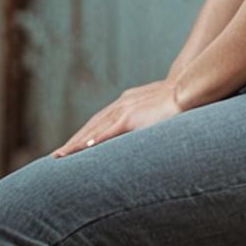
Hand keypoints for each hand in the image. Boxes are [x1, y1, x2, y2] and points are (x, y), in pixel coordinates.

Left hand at [51, 79, 181, 157]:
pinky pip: (106, 132)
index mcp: (127, 102)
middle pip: (91, 125)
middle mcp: (121, 104)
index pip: (101, 121)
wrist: (188, 88)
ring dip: (76, 143)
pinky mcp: (129, 117)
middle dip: (74, 140)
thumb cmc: (179, 98)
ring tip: (61, 157)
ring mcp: (124, 110)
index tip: (74, 146)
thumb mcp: (159, 108)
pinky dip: (92, 141)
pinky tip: (81, 150)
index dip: (86, 134)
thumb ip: (150, 117)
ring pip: (94, 130)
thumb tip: (151, 128)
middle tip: (57, 156)